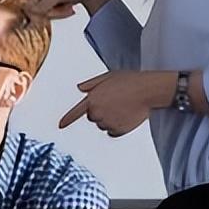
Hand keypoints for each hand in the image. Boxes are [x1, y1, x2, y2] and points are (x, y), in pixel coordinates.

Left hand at [59, 71, 173, 135]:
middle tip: (115, 101)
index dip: (67, 119)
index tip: (60, 126)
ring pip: (103, 125)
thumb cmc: (129, 80)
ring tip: (123, 107)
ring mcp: (108, 122)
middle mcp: (97, 113)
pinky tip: (126, 116)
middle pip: (92, 117)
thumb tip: (80, 88)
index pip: (76, 112)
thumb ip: (91, 84)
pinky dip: (117, 127)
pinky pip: (112, 132)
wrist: (148, 90)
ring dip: (109, 119)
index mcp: (92, 99)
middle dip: (100, 111)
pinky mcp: (118, 130)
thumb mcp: (108, 76)